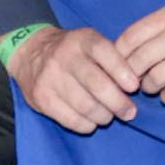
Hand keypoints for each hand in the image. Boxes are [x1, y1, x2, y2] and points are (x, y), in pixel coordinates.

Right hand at [10, 23, 139, 129]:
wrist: (30, 52)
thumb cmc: (72, 51)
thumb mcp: (89, 43)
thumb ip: (110, 59)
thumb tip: (135, 84)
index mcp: (82, 40)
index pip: (105, 53)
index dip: (122, 71)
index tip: (134, 87)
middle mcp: (65, 57)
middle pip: (97, 84)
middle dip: (118, 103)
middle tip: (129, 112)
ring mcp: (50, 78)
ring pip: (85, 105)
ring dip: (103, 116)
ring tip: (109, 116)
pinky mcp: (41, 98)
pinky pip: (70, 119)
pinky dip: (86, 124)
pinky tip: (92, 121)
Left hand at [110, 2, 164, 102]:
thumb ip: (152, 31)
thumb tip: (119, 56)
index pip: (130, 38)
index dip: (119, 57)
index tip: (121, 67)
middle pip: (138, 61)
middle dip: (132, 76)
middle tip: (137, 80)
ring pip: (153, 80)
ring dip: (150, 88)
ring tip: (157, 85)